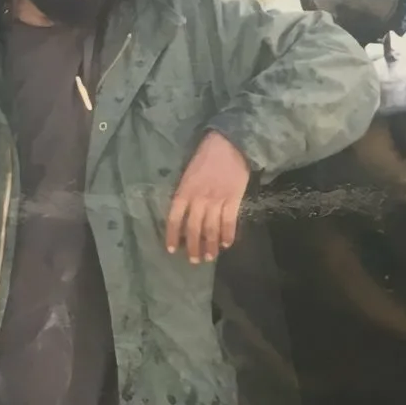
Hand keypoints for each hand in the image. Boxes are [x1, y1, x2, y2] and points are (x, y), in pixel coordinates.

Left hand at [164, 130, 250, 265]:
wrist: (229, 144)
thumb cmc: (205, 157)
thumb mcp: (188, 174)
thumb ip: (186, 193)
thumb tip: (184, 214)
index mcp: (184, 191)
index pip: (174, 219)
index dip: (172, 236)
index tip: (172, 249)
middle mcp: (199, 199)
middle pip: (193, 229)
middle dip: (193, 247)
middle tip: (194, 260)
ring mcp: (217, 200)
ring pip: (211, 229)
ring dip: (210, 246)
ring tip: (209, 257)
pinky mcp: (233, 200)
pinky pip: (229, 222)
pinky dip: (227, 235)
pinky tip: (226, 244)